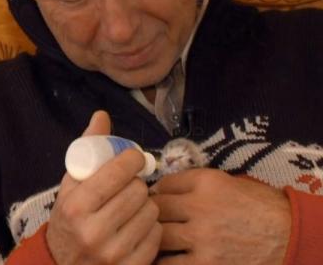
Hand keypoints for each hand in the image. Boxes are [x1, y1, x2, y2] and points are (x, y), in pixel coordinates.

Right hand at [46, 111, 161, 264]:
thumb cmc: (68, 220)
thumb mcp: (69, 187)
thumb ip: (86, 151)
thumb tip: (102, 115)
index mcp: (75, 206)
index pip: (116, 173)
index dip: (131, 160)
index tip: (133, 158)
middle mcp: (93, 231)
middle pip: (138, 192)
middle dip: (136, 184)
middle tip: (129, 186)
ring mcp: (113, 253)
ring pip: (151, 213)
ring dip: (146, 205)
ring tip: (132, 208)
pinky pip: (156, 236)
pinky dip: (151, 228)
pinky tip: (137, 227)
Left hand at [151, 169, 290, 263]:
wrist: (290, 237)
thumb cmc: (259, 207)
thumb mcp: (228, 182)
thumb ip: (194, 183)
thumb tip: (160, 188)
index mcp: (206, 183)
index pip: (162, 185)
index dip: (154, 193)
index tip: (153, 199)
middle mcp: (201, 208)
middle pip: (155, 210)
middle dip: (149, 215)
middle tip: (149, 220)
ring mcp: (203, 239)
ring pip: (159, 237)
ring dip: (155, 238)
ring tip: (155, 240)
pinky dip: (163, 261)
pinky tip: (164, 258)